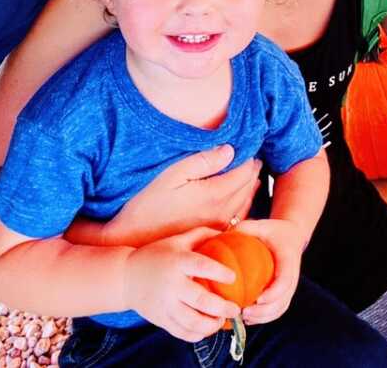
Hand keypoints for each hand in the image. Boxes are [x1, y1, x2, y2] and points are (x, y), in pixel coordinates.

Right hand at [102, 147, 260, 246]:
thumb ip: (202, 162)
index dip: (249, 158)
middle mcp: (221, 212)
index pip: (244, 172)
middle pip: (248, 186)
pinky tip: (243, 196)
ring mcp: (218, 226)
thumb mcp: (172, 175)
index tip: (249, 147)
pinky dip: (245, 203)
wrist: (132, 239)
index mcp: (214, 194)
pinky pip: (239, 217)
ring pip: (246, 202)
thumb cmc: (148, 203)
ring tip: (252, 172)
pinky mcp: (212, 235)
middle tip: (254, 157)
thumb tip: (230, 150)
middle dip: (252, 170)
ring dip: (251, 186)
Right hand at [122, 227, 239, 341]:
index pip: (202, 266)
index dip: (220, 272)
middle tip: (236, 309)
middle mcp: (172, 284)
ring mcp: (165, 305)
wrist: (126, 277)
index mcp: (177, 261)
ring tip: (222, 321)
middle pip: (200, 300)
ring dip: (211, 325)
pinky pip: (181, 332)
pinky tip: (207, 329)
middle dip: (222, 307)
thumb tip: (227, 232)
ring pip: (192, 321)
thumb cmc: (157, 255)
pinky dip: (197, 335)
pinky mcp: (160, 319)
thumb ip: (202, 234)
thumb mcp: (177, 240)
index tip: (234, 277)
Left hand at [234, 219, 306, 324]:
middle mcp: (293, 275)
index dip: (273, 292)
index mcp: (289, 258)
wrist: (292, 236)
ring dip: (264, 317)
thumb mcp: (262, 225)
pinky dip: (265, 317)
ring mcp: (290, 286)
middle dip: (264, 311)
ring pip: (281, 308)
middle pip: (283, 300)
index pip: (285, 280)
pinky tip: (248, 318)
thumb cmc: (274, 231)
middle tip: (244, 312)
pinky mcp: (285, 293)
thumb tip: (225, 234)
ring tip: (244, 317)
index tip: (258, 299)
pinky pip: (278, 310)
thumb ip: (246, 227)